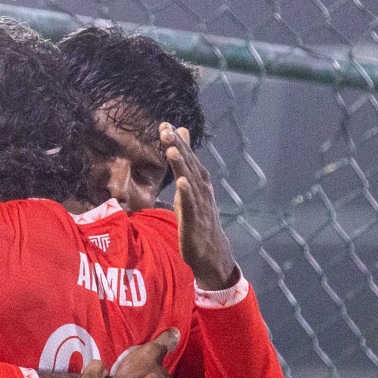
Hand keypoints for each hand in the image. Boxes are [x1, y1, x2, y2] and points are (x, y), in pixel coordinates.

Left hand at [163, 124, 237, 290]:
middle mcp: (201, 189)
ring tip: (171, 150)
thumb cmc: (199, 219)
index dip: (178, 141)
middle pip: (189, 164)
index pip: (188, 158)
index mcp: (199, 182)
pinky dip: (187, 193)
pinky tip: (182, 183)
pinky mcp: (195, 221)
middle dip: (178, 147)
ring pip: (190, 181)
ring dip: (182, 166)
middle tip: (166, 129)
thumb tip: (178, 145)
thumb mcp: (189, 190)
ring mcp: (200, 204)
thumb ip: (184, 167)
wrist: (211, 253)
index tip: (166, 124)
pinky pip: (191, 205)